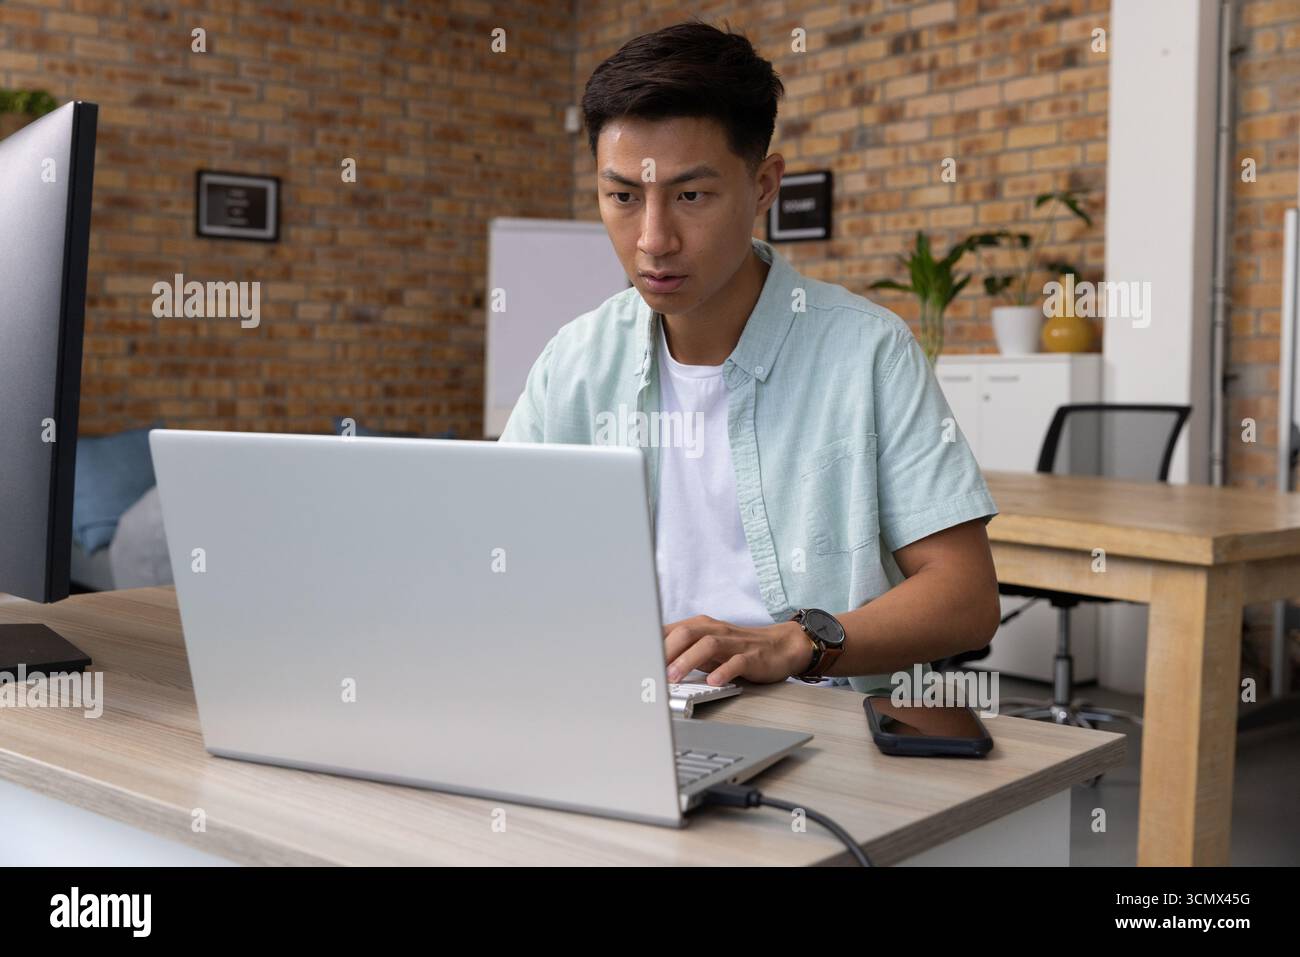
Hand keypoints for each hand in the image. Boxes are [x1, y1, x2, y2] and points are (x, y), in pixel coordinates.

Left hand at [662, 615, 812, 685]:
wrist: (781, 646)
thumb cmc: (738, 648)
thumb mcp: (707, 646)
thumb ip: (684, 651)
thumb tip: (653, 664)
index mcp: (702, 626)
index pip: (672, 629)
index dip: (653, 643)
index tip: (637, 659)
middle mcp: (716, 630)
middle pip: (686, 633)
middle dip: (666, 651)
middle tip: (652, 670)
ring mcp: (735, 643)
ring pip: (708, 645)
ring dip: (688, 661)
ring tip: (674, 678)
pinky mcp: (752, 657)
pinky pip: (736, 662)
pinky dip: (723, 671)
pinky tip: (713, 681)